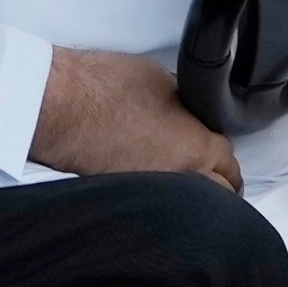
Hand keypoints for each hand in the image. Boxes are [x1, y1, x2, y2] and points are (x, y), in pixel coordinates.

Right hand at [29, 48, 240, 191]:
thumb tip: (188, 108)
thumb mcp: (158, 78)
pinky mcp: (122, 197)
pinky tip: (149, 190)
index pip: (229, 164)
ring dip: (189, 199)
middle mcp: (180, 177)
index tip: (219, 160)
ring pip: (186, 208)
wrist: (58, 105)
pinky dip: (156, 201)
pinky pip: (154, 206)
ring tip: (182, 190)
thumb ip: (184, 102)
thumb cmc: (101, 87)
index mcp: (197, 147)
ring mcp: (151, 192)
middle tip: (209, 179)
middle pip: (217, 195)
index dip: (225, 160)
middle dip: (217, 186)